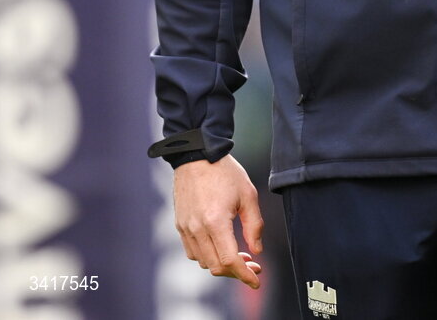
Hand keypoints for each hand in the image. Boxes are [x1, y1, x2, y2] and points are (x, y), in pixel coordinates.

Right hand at [173, 155, 263, 287]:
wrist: (197, 156)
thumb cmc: (225, 172)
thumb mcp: (248, 194)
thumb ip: (254, 225)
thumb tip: (256, 250)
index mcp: (216, 222)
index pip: (229, 261)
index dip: (244, 275)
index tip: (256, 280)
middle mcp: (197, 229)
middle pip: (216, 267)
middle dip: (236, 271)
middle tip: (253, 265)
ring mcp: (186, 229)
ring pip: (203, 262)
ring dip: (221, 264)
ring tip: (239, 254)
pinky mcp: (180, 226)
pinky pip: (192, 252)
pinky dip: (207, 256)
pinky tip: (220, 246)